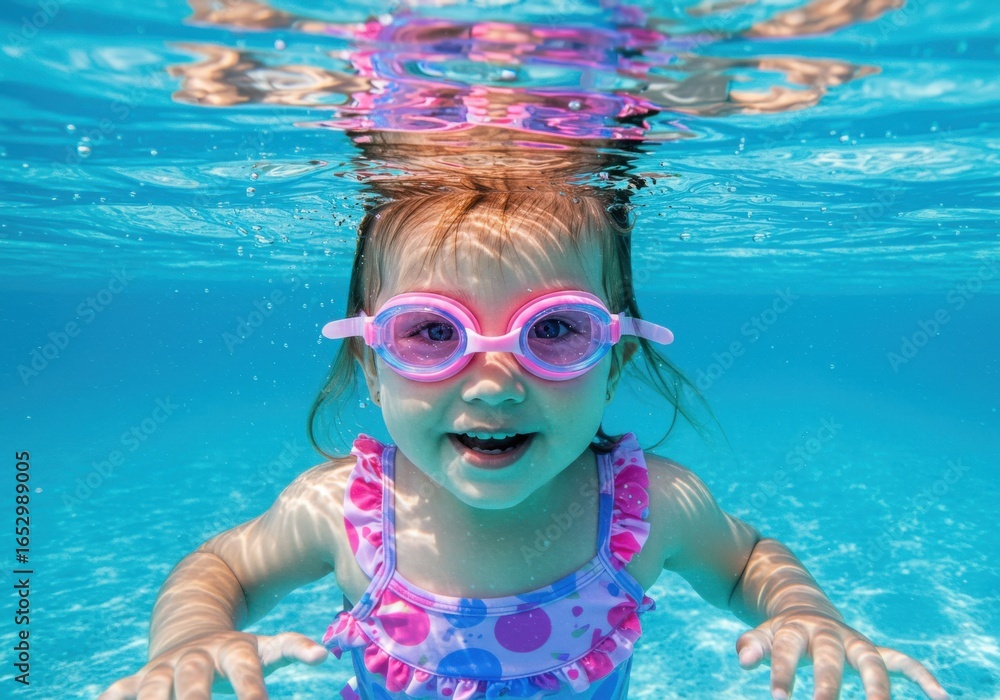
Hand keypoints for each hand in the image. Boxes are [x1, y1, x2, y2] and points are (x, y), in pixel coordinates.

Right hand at [99, 631, 327, 699]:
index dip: (251, 692)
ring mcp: (161, 670)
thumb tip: (325, 655)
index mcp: (231, 651)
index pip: (245, 671)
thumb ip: (291, 646)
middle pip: (194, 683)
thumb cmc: (236, 650)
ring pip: (151, 691)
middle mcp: (194, 659)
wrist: (189, 626)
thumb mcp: (263, 646)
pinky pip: (116, 694)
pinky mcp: (134, 681)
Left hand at [736, 611, 948, 699]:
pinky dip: (921, 676)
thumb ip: (753, 645)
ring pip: (871, 659)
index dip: (781, 672)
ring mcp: (854, 641)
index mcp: (796, 628)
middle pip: (830, 656)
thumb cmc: (781, 632)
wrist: (802, 607)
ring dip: (877, 684)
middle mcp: (828, 633)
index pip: (786, 649)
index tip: (777, 698)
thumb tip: (743, 660)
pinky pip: (902, 661)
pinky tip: (940, 697)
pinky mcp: (873, 650)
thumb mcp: (763, 635)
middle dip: (828, 683)